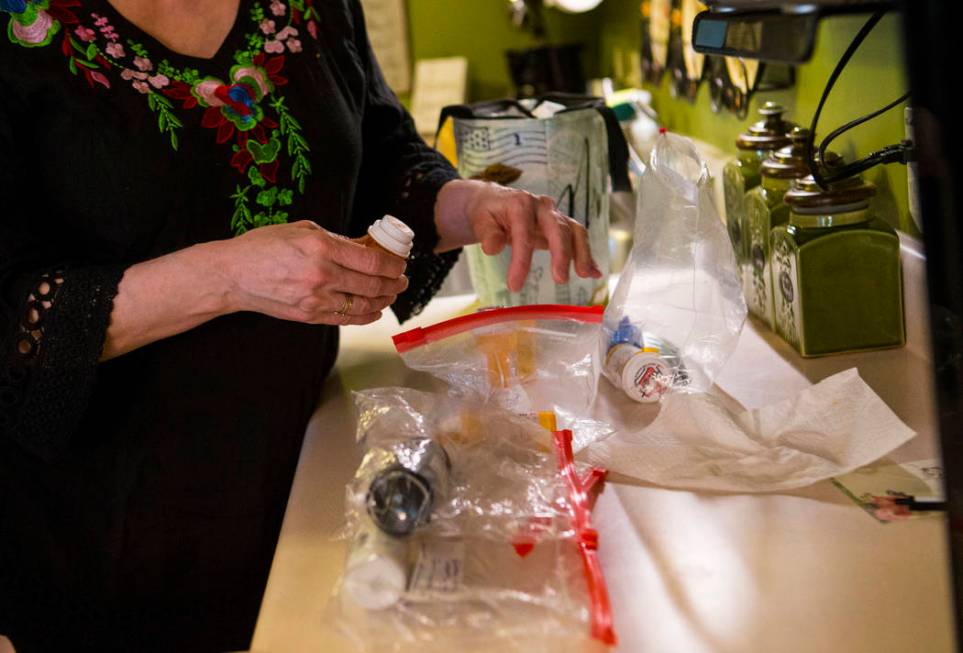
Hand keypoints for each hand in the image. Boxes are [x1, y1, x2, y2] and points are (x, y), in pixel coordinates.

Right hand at [217, 220, 407, 324]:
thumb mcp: (302, 230)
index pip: (372, 261)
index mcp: (322, 247)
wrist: (233, 276)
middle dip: (395, 283)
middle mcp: (322, 275)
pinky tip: (375, 309)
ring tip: (392, 293)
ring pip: (365, 305)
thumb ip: (337, 239)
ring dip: (385, 300)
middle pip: (374, 285)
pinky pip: (348, 319)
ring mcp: (316, 299)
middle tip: (402, 279)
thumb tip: (365, 247)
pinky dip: (367, 315)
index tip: (400, 263)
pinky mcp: (310, 316)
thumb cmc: (264, 247)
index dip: (394, 264)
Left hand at [434, 179, 602, 291]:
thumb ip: (487, 233)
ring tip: (585, 275)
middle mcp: (542, 207)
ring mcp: (554, 215)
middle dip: (562, 254)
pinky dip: (587, 255)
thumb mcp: (480, 221)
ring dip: (582, 253)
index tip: (514, 285)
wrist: (495, 202)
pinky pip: (578, 238)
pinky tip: (594, 273)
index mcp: (520, 204)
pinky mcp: (561, 225)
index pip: (524, 234)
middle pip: (558, 228)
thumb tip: (491, 248)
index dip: (521, 261)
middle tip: (560, 280)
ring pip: (574, 231)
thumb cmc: (487, 213)